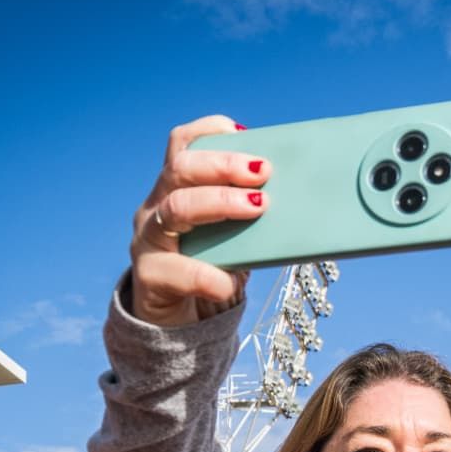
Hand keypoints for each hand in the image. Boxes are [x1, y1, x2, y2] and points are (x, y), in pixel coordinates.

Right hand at [129, 115, 268, 327]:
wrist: (174, 320)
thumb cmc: (207, 267)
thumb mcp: (227, 235)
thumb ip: (248, 214)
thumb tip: (301, 201)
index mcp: (174, 188)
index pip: (182, 144)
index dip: (209, 131)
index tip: (243, 133)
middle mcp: (155, 206)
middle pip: (180, 169)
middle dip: (223, 166)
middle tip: (263, 172)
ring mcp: (148, 240)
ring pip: (175, 208)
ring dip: (220, 203)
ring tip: (258, 206)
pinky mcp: (150, 276)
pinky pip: (179, 270)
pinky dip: (208, 276)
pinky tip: (228, 282)